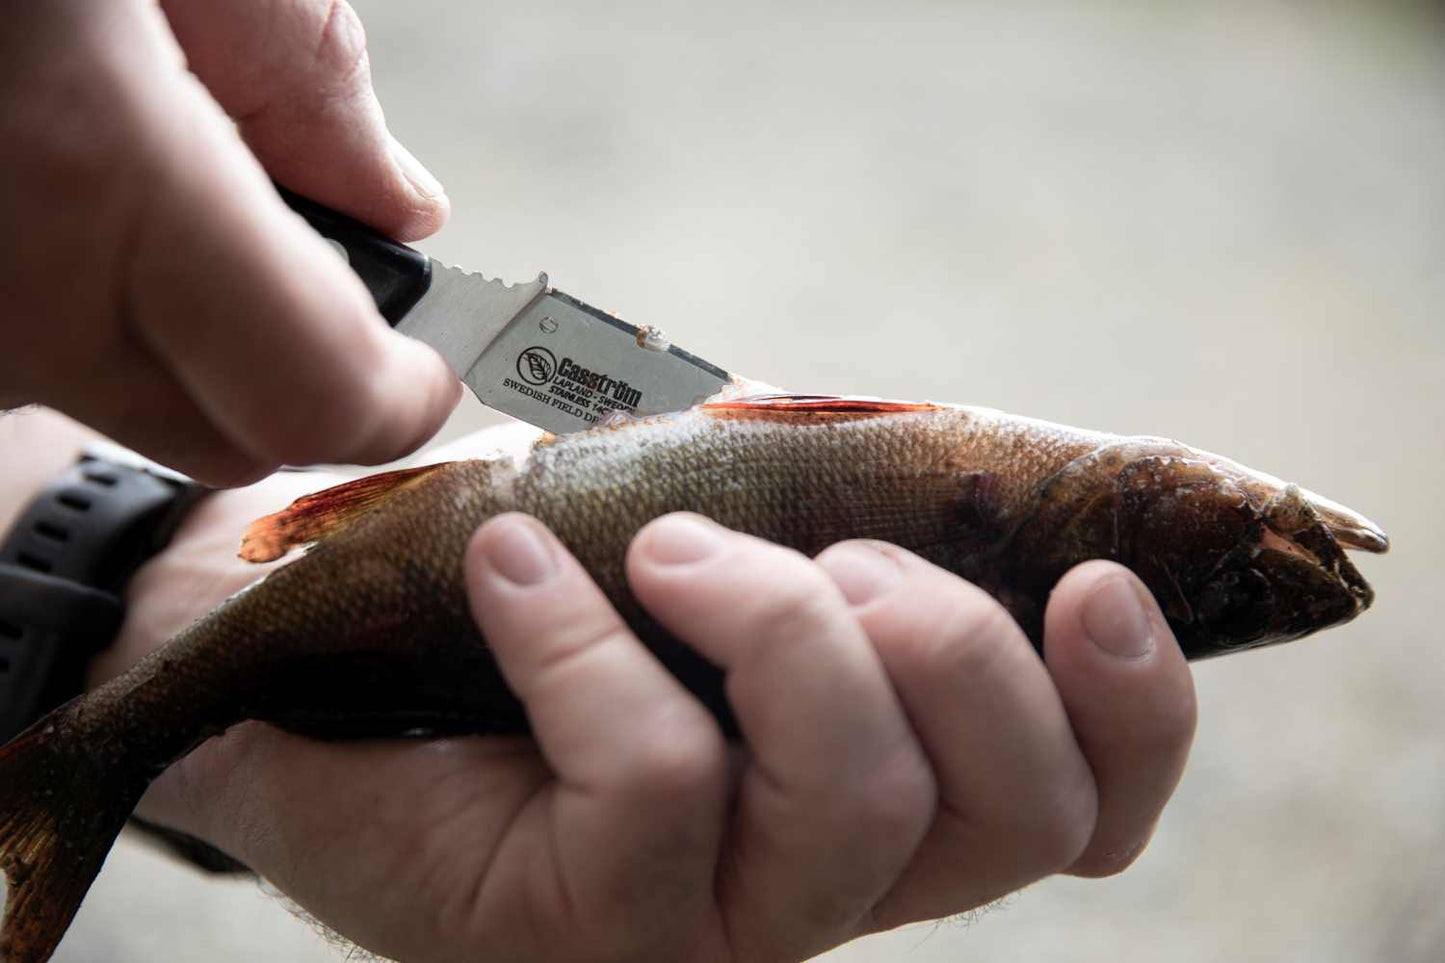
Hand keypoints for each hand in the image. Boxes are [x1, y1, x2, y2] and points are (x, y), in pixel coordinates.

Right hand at [0, 0, 458, 484]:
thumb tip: (394, 203)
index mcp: (94, 172)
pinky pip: (22, 348)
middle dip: (302, 375)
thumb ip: (301, 73)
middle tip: (325, 272)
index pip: (311, 401)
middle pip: (221, 436)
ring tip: (146, 172)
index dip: (401, 402)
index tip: (436, 365)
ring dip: (176, 328)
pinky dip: (71, 292)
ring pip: (113, 393)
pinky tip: (51, 182)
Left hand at [99, 466, 1195, 962]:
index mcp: (893, 784)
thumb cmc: (544, 594)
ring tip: (672, 552)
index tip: (1094, 582)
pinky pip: (655, 781)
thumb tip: (901, 442)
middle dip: (950, 643)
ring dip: (785, 630)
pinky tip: (512, 568)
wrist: (327, 678)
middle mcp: (831, 875)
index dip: (1136, 709)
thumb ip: (813, 507)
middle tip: (839, 555)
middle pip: (1009, 809)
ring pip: (855, 801)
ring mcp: (715, 918)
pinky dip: (587, 639)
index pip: (1085, 802)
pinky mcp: (591, 928)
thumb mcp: (700, 528)